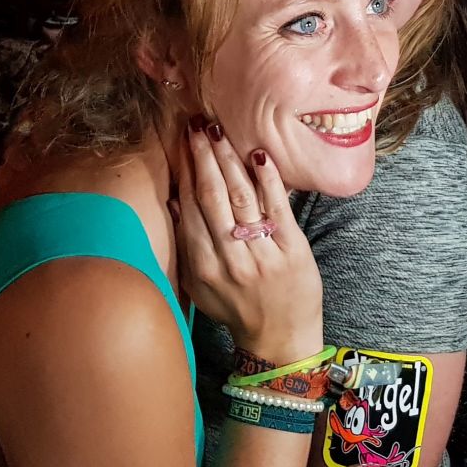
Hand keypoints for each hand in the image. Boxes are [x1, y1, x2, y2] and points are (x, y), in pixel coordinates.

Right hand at [171, 117, 322, 365]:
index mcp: (202, 267)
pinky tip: (259, 155)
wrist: (281, 340)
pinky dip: (268, 181)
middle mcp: (229, 260)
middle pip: (212, 198)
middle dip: (201, 157)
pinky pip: (277, 209)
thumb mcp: (201, 286)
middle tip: (195, 126)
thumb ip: (186, 246)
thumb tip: (174, 200)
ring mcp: (262, 255)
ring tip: (217, 131)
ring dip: (228, 160)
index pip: (189, 209)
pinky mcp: (293, 251)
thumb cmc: (237, 309)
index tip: (180, 142)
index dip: (184, 172)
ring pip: (241, 198)